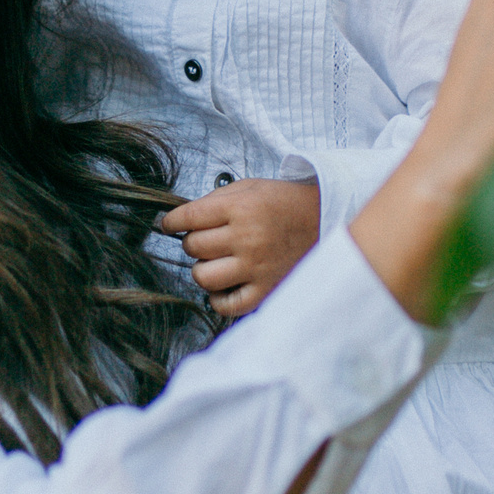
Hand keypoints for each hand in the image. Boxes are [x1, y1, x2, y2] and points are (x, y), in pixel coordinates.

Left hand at [160, 179, 319, 317]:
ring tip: (215, 261)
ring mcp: (256, 268)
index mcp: (241, 208)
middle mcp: (247, 238)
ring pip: (202, 276)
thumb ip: (215, 201)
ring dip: (202, 269)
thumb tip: (181, 219)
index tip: (169, 224)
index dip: (171, 221)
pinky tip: (225, 284)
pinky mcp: (265, 290)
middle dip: (193, 241)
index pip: (188, 217)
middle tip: (206, 239)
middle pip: (192, 246)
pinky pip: (225, 305)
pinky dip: (217, 298)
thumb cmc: (282, 203)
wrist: (324, 220)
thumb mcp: (249, 187)